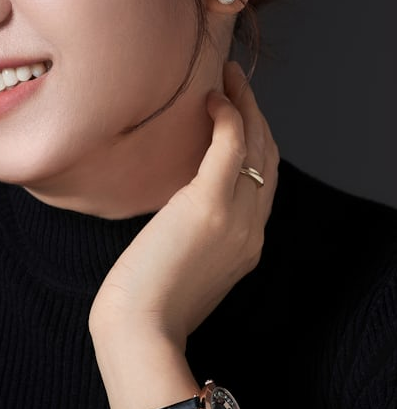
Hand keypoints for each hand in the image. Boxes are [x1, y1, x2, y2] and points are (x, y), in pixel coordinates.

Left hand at [89, 61, 277, 351]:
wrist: (139, 332)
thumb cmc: (144, 307)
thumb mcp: (181, 269)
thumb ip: (192, 238)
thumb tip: (173, 213)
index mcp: (247, 246)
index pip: (264, 182)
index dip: (256, 142)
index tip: (239, 114)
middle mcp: (252, 229)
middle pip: (268, 157)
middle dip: (257, 114)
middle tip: (236, 81)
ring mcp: (236, 218)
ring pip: (256, 144)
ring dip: (245, 103)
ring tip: (227, 75)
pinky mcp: (209, 205)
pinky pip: (231, 145)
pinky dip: (227, 115)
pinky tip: (211, 97)